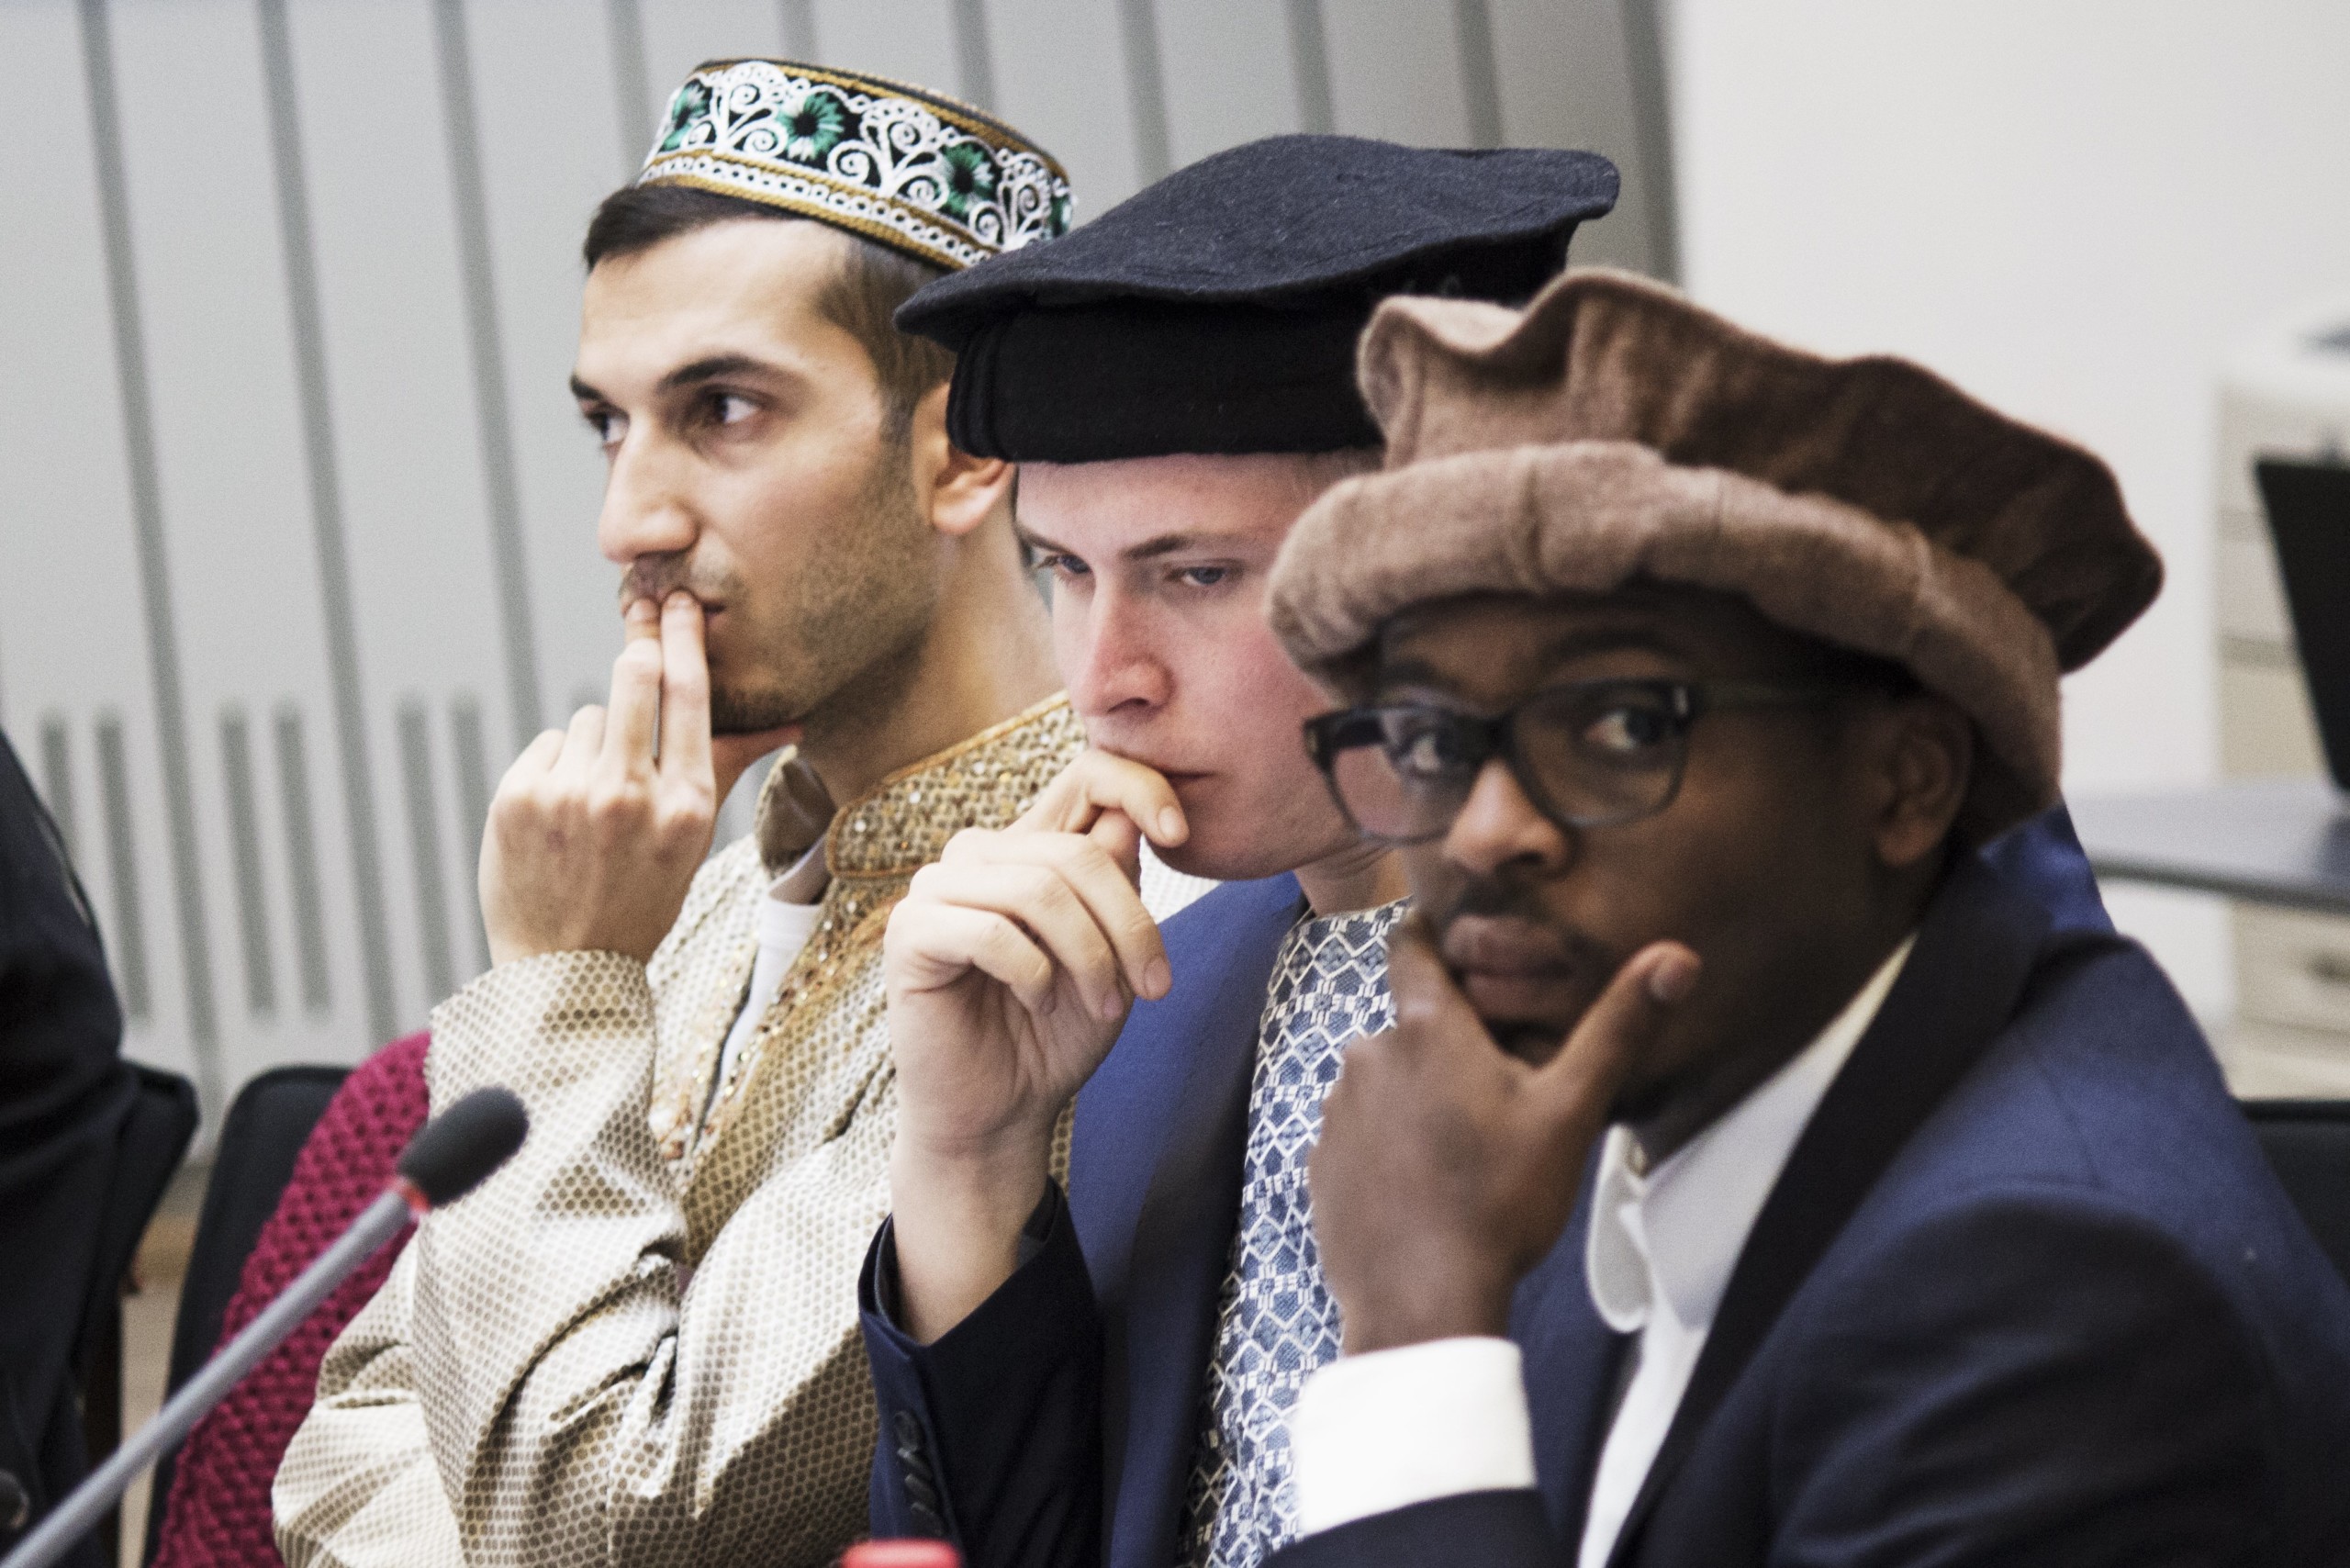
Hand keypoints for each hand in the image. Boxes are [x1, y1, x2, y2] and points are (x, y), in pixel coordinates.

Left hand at [479, 593, 785, 967]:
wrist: (564, 969)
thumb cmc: (640, 899)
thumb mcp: (694, 840)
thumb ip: (729, 768)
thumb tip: (790, 723)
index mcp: (687, 807)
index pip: (689, 696)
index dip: (682, 637)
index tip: (677, 598)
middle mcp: (631, 795)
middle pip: (634, 677)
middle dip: (639, 647)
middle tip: (641, 617)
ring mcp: (570, 795)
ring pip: (590, 719)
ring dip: (596, 742)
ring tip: (594, 802)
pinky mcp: (518, 797)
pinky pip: (549, 745)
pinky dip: (556, 768)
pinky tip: (559, 814)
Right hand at [882, 749, 1186, 1338]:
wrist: (1001, 1114)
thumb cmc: (1057, 1035)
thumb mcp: (1112, 956)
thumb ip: (1116, 887)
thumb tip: (1126, 820)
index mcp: (1034, 849)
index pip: (1085, 775)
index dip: (1139, 786)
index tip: (1181, 835)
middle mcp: (983, 856)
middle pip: (1076, 850)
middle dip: (1129, 923)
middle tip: (1152, 986)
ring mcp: (939, 889)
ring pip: (1037, 888)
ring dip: (1089, 956)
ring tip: (1104, 1006)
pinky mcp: (911, 933)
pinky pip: (989, 930)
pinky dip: (1033, 973)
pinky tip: (1039, 1004)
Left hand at [1310, 914, 1698, 1352]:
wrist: (1421, 1301)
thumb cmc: (1500, 1202)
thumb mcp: (1570, 1112)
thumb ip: (1617, 1029)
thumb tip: (1677, 957)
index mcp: (1424, 1029)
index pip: (1410, 945)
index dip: (1433, 939)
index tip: (1458, 950)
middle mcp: (1367, 1055)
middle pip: (1409, 1026)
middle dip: (1445, 1047)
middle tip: (1495, 1096)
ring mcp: (1334, 1111)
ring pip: (1384, 1083)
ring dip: (1416, 1100)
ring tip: (1463, 1152)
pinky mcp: (1320, 1163)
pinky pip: (1360, 1136)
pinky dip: (1388, 1149)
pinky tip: (1425, 1187)